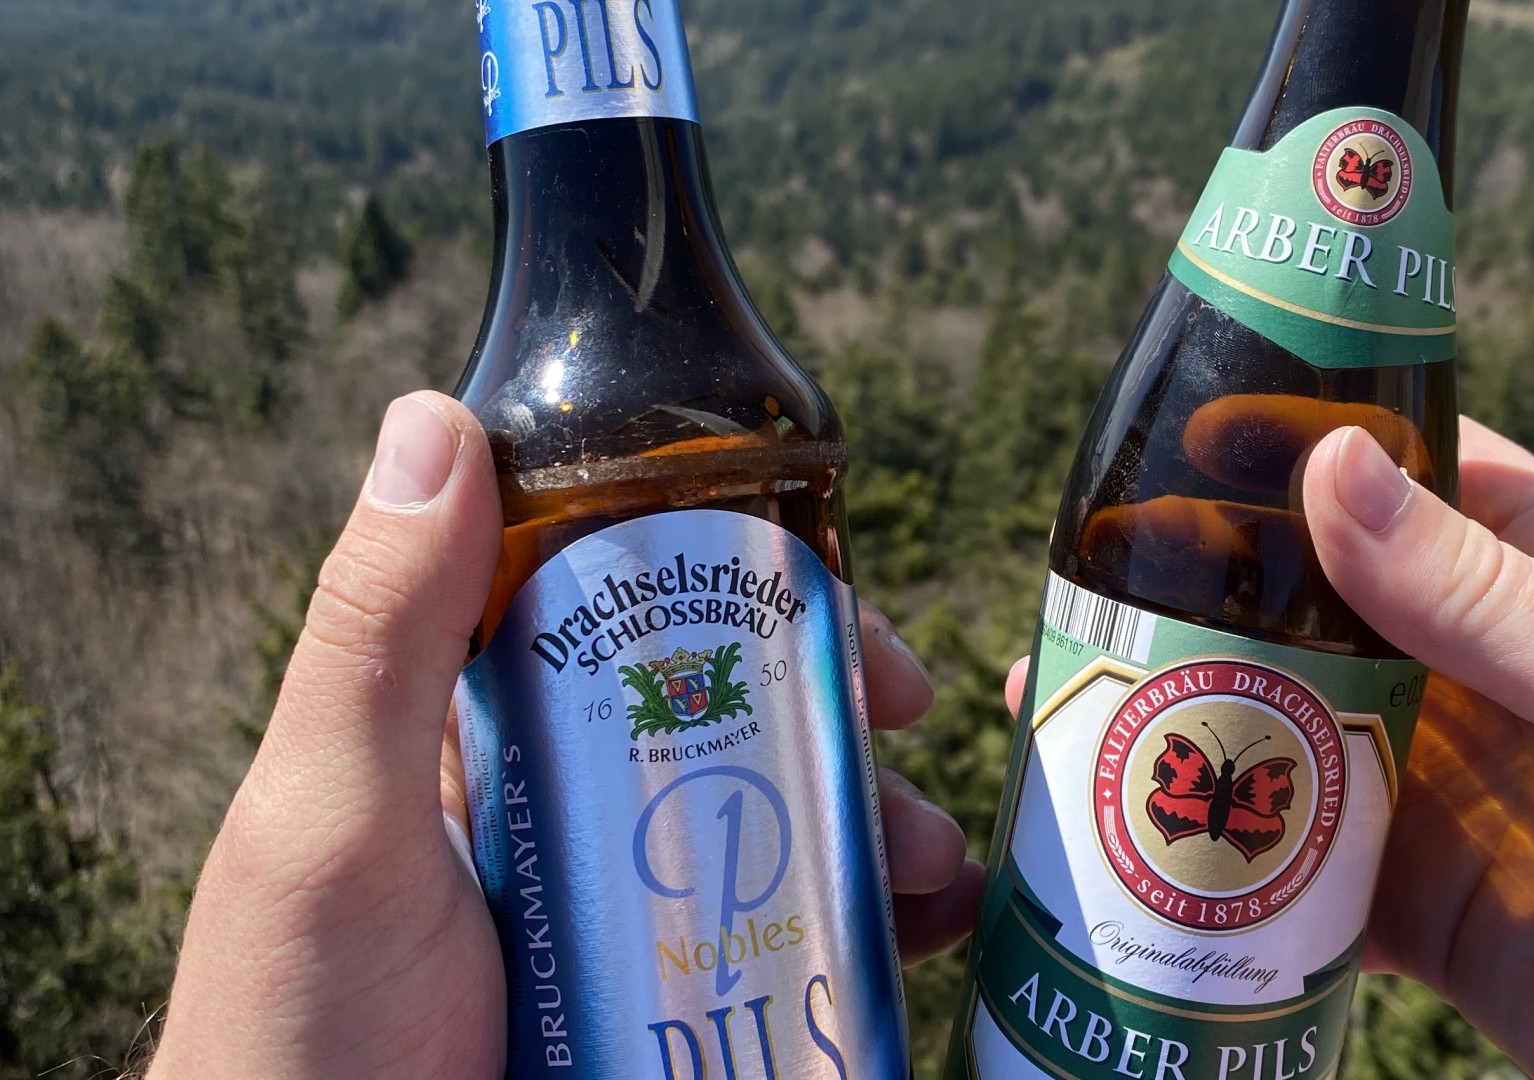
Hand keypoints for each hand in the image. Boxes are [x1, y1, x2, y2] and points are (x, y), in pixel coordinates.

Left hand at [148, 392, 980, 1078]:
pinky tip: (925, 932)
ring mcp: (625, 907)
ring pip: (784, 824)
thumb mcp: (336, 822)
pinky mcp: (672, 996)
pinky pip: (791, 939)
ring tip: (937, 872)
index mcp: (483, 728)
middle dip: (843, 714)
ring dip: (880, 819)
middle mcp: (564, 802)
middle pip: (738, 714)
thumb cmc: (303, 1025)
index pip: (635, 606)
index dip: (751, 586)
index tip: (839, 604)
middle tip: (912, 729)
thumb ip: (382, 637)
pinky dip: (871, 924)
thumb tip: (439, 418)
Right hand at [1002, 419, 1533, 1077]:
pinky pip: (1289, 858)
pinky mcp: (1410, 900)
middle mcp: (1486, 675)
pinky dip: (1210, 845)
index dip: (1306, 447)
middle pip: (1319, 604)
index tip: (1189, 438)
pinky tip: (1126, 829)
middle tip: (1086, 579)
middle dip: (1206, 590)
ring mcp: (1442, 790)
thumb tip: (1328, 466)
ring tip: (1066, 699)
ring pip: (1286, 728)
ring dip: (1183, 712)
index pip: (1417, 478)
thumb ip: (1484, 593)